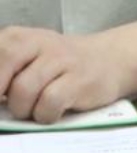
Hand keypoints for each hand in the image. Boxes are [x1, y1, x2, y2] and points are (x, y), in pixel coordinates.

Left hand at [0, 27, 126, 123]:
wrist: (110, 59)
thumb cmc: (58, 66)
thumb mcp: (25, 58)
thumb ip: (3, 71)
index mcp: (17, 37)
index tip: (1, 95)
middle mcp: (39, 43)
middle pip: (1, 72)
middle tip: (8, 104)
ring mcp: (62, 60)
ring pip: (23, 91)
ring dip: (23, 109)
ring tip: (33, 109)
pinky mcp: (80, 80)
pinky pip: (49, 103)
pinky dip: (45, 115)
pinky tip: (51, 111)